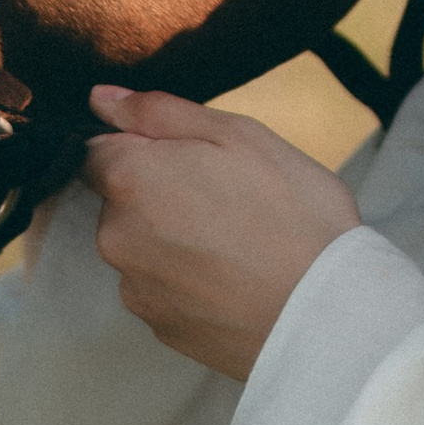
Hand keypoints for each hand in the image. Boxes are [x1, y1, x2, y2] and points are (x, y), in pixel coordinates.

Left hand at [85, 87, 361, 379]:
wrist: (324, 313)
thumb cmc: (292, 214)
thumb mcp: (238, 136)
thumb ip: (159, 113)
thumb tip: (100, 98)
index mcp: (129, 179)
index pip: (99, 150)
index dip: (145, 148)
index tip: (192, 159)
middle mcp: (115, 236)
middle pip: (120, 201)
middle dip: (160, 194)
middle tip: (228, 198)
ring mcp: (134, 287)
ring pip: (141, 247)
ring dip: (173, 239)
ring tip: (237, 243)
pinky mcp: (158, 326)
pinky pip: (161, 289)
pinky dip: (188, 280)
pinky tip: (233, 279)